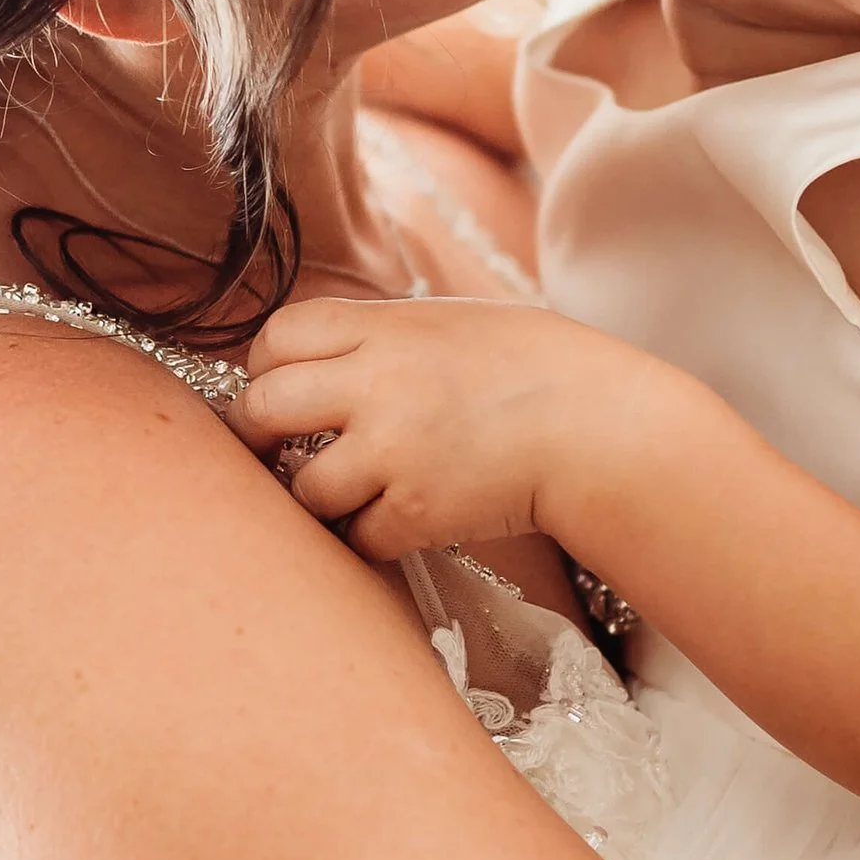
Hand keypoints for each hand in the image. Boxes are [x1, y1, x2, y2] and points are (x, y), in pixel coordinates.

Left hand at [234, 295, 659, 562]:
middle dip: (258, 435)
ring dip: (318, 498)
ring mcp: (395, 450)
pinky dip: (370, 536)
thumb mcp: (452, 321)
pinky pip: (356, 537)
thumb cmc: (538, 367)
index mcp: (387, 328)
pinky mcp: (418, 512)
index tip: (280, 386)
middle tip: (273, 451)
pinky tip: (400, 520)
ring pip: (302, 488)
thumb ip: (381, 337)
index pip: (277, 337)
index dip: (267, 366)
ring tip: (353, 493)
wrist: (601, 426)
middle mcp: (378, 384)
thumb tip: (315, 362)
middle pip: (262, 409)